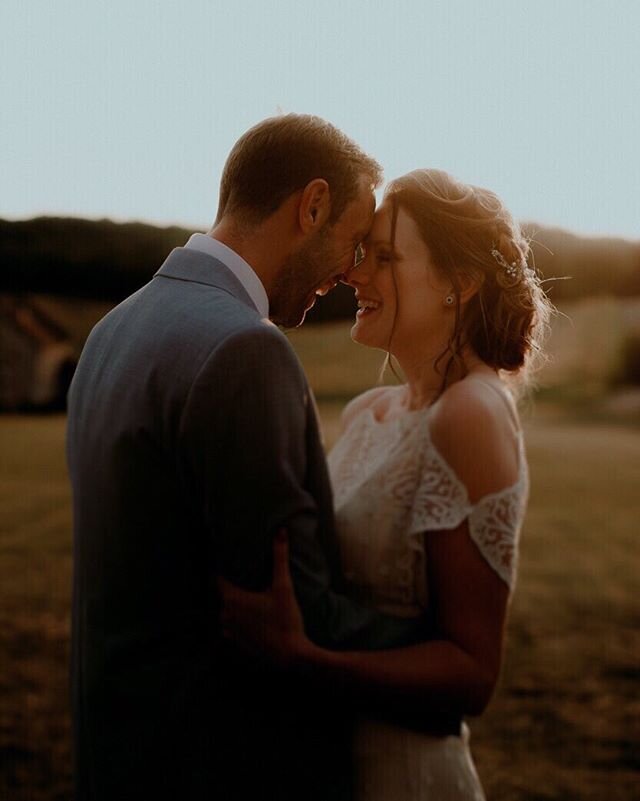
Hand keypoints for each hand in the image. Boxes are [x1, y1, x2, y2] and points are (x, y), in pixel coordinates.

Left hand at [218, 529, 312, 669]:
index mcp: (232, 599)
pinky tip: (253, 615)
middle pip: (224, 594)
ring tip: (250, 595)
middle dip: (234, 585)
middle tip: (246, 576)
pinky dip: (239, 619)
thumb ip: (279, 558)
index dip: (224, 568)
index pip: (219, 578)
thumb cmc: (286, 620)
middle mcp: (226, 614)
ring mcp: (229, 630)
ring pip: (228, 610)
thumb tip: (281, 531)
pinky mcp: (237, 642)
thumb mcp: (284, 586)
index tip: (230, 560)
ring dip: (236, 604)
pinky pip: (232, 625)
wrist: (292, 654)